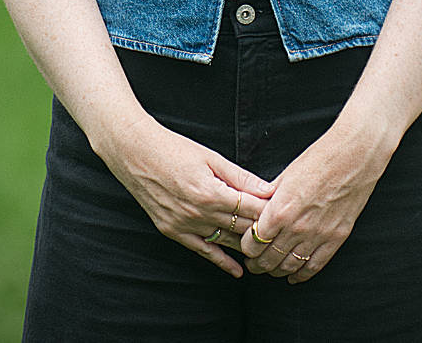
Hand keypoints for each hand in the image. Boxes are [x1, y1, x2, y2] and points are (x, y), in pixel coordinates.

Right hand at [103, 118, 273, 277]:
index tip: (285, 213)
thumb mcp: (211, 158)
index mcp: (210, 192)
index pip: (250, 209)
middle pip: (240, 227)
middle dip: (262, 229)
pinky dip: (222, 261)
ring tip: (268, 252)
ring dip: (246, 246)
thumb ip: (240, 177)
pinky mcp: (173, 232)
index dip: (269, 211)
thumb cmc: (175, 149)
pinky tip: (238, 271)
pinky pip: (203, 251)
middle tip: (283, 233)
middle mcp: (198, 214)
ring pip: (225, 241)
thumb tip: (268, 190)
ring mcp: (184, 226)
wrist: (136, 154)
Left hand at [240, 122, 389, 283]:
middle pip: (268, 259)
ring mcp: (318, 235)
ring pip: (289, 266)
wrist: (353, 157)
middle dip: (257, 263)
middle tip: (254, 263)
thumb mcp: (285, 175)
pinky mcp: (336, 238)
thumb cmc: (318, 159)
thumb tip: (257, 207)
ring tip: (271, 268)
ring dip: (277, 270)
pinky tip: (294, 275)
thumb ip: (269, 197)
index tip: (246, 245)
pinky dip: (301, 275)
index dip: (246, 247)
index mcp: (280, 210)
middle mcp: (297, 227)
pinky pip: (314, 265)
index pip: (253, 243)